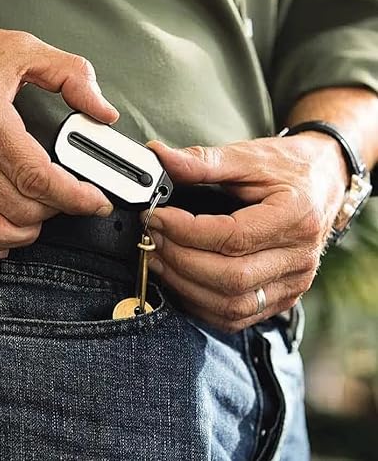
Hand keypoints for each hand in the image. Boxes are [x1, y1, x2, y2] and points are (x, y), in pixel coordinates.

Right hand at [0, 14, 117, 270]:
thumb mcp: (22, 50)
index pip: (40, 179)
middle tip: (63, 199)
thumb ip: (72, 76)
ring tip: (33, 221)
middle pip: (21, 210)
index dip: (76, 198)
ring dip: (21, 236)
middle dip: (54, 211)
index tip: (94, 202)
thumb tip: (103, 112)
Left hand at [144, 134, 348, 331]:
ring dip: (185, 285)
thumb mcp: (248, 157)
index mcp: (295, 218)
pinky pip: (236, 317)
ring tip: (158, 257)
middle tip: (151, 237)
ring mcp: (293, 283)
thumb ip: (202, 161)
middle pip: (230, 277)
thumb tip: (159, 157)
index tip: (156, 216)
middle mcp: (299, 257)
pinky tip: (180, 280)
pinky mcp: (282, 297)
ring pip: (231, 305)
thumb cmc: (289, 168)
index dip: (185, 230)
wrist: (322, 182)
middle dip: (179, 259)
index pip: (232, 237)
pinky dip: (201, 303)